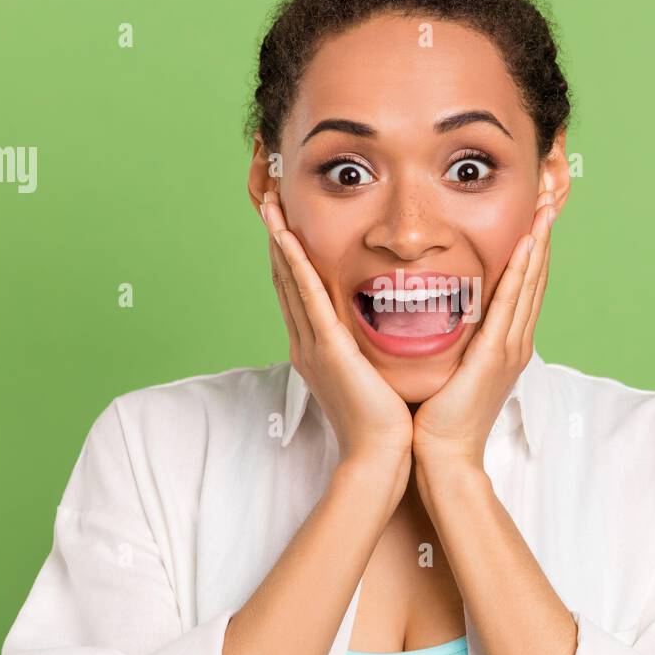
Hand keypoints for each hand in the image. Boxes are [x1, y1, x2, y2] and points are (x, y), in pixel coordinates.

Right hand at [259, 190, 413, 485]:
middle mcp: (307, 341)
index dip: (289, 253)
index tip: (287, 219)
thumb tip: (385, 322)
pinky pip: (307, 298)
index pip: (299, 289)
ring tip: (269, 205)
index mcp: (318, 346)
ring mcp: (312, 344)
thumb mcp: (373, 372)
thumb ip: (371, 345)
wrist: (381, 455)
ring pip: (290, 282)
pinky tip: (287, 239)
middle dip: (277, 238)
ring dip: (279, 240)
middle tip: (268, 199)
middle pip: (285, 278)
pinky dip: (295, 266)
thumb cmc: (386, 419)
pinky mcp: (327, 349)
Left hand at [412, 189, 556, 470]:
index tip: (535, 212)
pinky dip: (522, 273)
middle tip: (552, 195)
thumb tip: (436, 311)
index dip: (532, 247)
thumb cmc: (437, 416)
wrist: (441, 455)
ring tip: (548, 206)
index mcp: (504, 342)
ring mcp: (510, 347)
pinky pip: (511, 304)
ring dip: (539, 242)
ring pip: (529, 284)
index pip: (522, 285)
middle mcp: (514, 341)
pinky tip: (528, 245)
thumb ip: (450, 337)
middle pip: (535, 277)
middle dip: (543, 235)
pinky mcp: (496, 355)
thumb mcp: (449, 365)